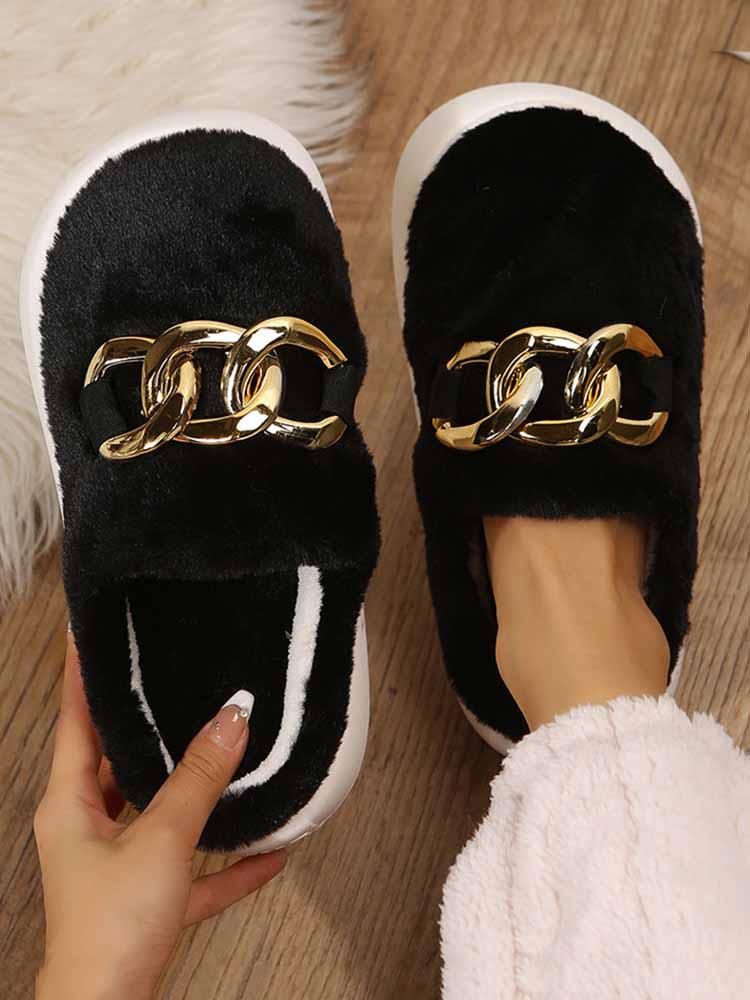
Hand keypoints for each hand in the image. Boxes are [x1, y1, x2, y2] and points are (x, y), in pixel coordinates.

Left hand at [34, 631, 285, 999]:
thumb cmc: (111, 928)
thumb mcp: (161, 840)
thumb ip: (199, 778)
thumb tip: (233, 717)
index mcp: (70, 805)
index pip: (75, 721)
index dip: (82, 675)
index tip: (90, 631)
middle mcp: (87, 830)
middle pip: (117, 763)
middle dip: (147, 728)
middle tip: (173, 681)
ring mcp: (117, 868)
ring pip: (157, 814)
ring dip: (194, 792)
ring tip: (226, 751)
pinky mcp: (146, 904)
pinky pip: (191, 870)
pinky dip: (225, 862)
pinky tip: (270, 852)